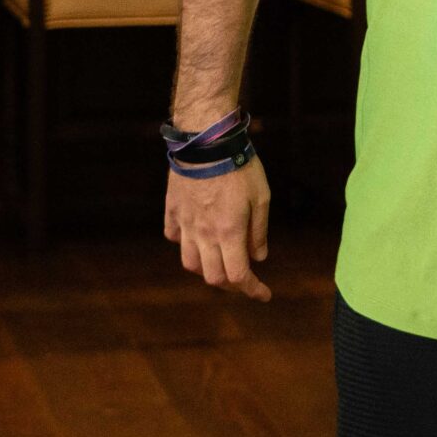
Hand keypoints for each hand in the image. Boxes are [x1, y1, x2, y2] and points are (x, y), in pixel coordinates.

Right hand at [165, 154, 272, 301]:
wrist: (205, 141)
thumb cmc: (239, 166)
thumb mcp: (261, 197)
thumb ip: (259, 231)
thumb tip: (259, 257)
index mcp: (229, 233)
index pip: (238, 276)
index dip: (252, 290)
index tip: (264, 294)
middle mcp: (204, 234)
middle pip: (212, 277)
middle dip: (231, 284)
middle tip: (244, 278)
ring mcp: (185, 224)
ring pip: (190, 263)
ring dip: (206, 268)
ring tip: (220, 261)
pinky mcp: (172, 211)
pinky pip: (174, 237)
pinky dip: (185, 245)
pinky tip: (196, 238)